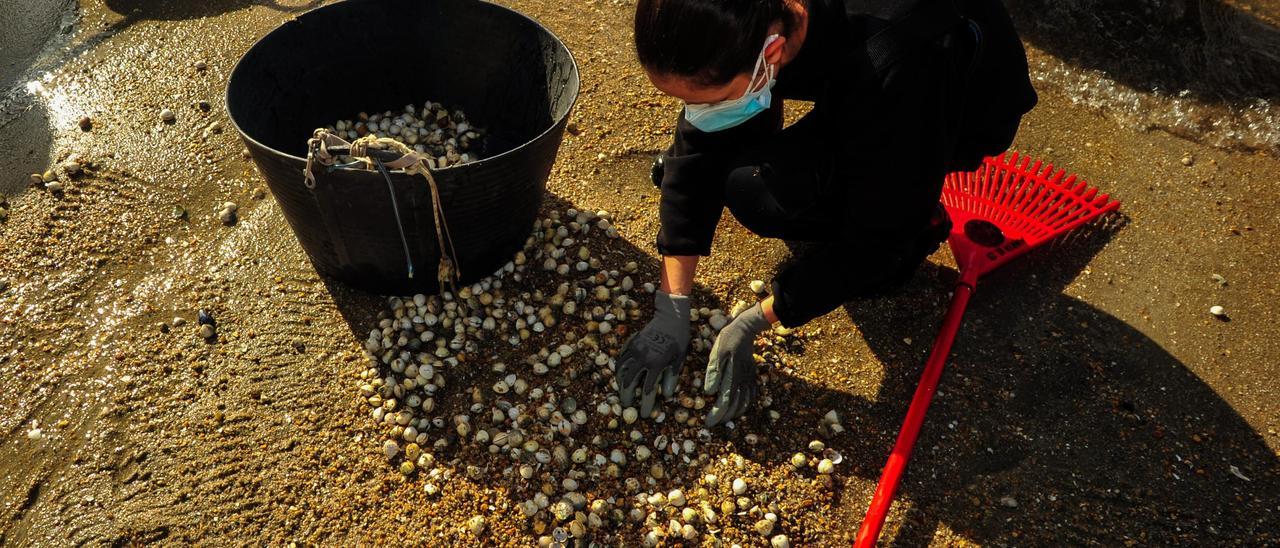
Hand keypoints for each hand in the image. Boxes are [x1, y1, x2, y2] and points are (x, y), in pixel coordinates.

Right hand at [617, 291, 691, 416]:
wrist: (670, 317)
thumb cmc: (679, 339)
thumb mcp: (679, 360)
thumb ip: (671, 378)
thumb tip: (665, 395)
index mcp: (656, 365)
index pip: (647, 391)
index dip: (644, 405)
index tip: (644, 414)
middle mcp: (642, 359)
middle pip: (629, 384)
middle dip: (626, 397)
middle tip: (627, 406)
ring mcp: (634, 350)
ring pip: (621, 371)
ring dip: (620, 384)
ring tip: (622, 392)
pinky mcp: (631, 343)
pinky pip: (621, 359)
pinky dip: (619, 369)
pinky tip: (621, 375)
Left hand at [704, 302, 772, 425]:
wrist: (745, 329)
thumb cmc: (727, 340)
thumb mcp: (716, 353)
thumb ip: (713, 373)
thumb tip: (709, 393)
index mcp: (732, 377)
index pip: (725, 402)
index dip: (717, 415)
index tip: (708, 423)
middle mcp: (743, 381)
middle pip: (735, 406)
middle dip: (724, 418)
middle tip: (713, 423)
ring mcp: (749, 379)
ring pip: (744, 403)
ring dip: (735, 414)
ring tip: (724, 419)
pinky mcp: (752, 375)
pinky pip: (751, 395)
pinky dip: (745, 405)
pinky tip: (739, 407)